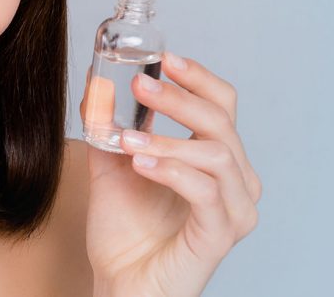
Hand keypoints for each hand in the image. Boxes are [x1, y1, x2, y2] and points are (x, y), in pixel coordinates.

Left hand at [81, 52, 261, 296]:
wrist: (120, 284)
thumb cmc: (125, 231)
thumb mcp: (111, 164)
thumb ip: (109, 124)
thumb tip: (97, 81)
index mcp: (217, 159)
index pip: (222, 104)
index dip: (197, 77)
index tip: (164, 58)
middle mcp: (235, 181)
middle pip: (221, 121)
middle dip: (179, 98)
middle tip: (139, 86)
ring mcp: (233, 210)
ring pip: (217, 154)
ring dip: (169, 139)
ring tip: (126, 139)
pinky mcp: (220, 236)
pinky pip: (207, 193)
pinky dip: (172, 170)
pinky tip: (140, 162)